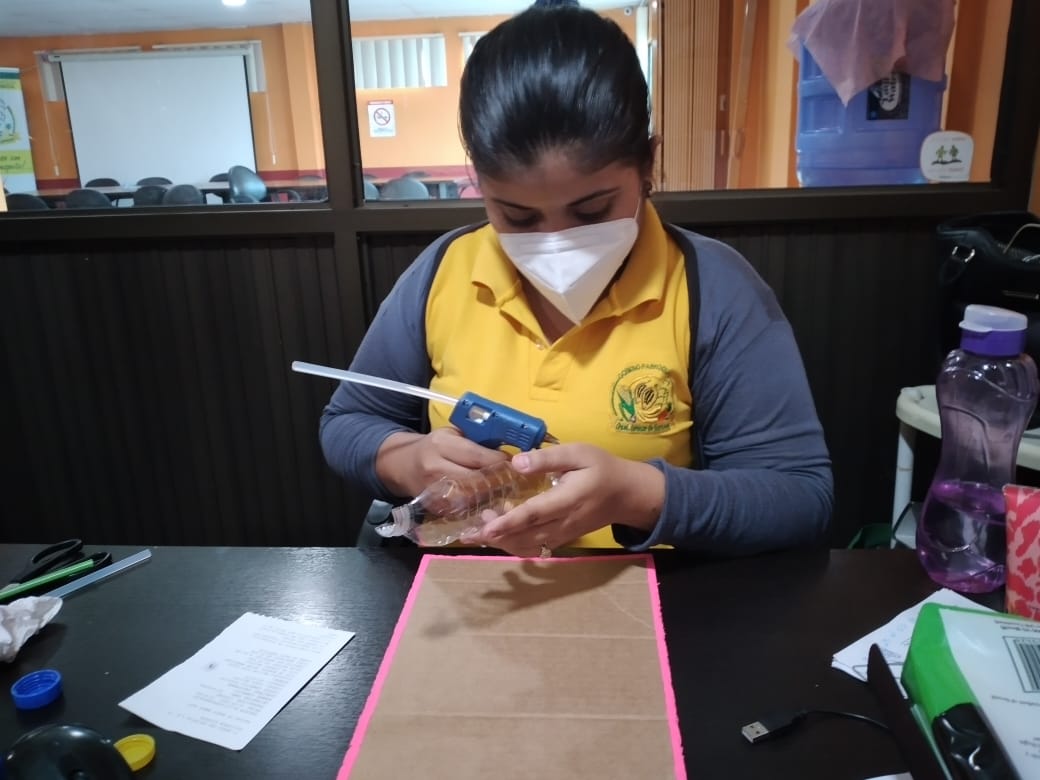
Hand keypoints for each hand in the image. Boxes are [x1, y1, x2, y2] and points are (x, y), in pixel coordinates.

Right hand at [376, 427, 507, 497]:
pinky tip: (490, 503)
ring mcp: (435, 491)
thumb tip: (508, 448)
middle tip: (514, 480)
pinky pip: (464, 509)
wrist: (404, 466)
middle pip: (476, 480)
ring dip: (491, 496)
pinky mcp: (436, 508)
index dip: (499, 461)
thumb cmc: (434, 447)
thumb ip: (476, 440)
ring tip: (505, 492)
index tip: (515, 463)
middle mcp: (436, 468)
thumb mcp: (452, 434)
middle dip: (498, 481)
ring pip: (471, 498)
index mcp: (441, 445)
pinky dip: (479, 507)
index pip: (477, 456)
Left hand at [474, 444, 664, 556]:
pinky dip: (514, 544)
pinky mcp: (562, 538)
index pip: (533, 514)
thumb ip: (548, 458)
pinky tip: (499, 534)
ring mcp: (563, 534)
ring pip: (528, 546)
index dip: (508, 522)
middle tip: (467, 532)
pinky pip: (535, 547)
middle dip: (495, 537)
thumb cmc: (602, 468)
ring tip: (478, 531)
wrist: (627, 494)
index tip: (485, 527)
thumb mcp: (579, 453)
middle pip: (525, 536)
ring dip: (502, 542)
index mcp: (568, 499)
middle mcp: (563, 523)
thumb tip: (516, 463)